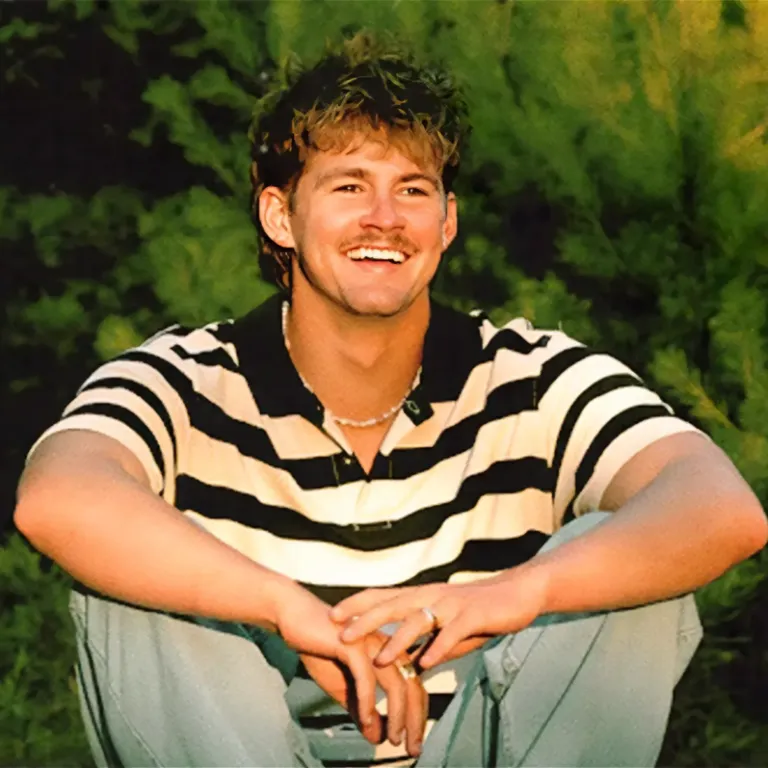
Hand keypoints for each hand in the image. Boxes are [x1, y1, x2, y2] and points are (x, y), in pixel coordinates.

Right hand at [272, 583, 426, 755]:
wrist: (294, 618)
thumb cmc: (320, 646)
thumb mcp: (344, 685)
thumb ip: (362, 708)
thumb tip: (377, 736)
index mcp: (389, 651)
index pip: (415, 685)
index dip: (418, 715)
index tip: (414, 741)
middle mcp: (386, 645)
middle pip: (413, 684)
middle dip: (415, 720)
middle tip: (413, 748)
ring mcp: (372, 642)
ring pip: (396, 682)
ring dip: (397, 714)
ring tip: (393, 738)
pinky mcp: (353, 643)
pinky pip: (366, 677)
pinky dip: (367, 702)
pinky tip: (364, 720)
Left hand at [331, 569, 548, 668]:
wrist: (516, 593)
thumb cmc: (477, 611)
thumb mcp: (446, 627)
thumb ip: (427, 643)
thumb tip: (408, 666)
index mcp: (422, 596)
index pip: (383, 596)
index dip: (358, 604)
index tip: (332, 614)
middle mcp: (432, 596)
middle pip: (393, 606)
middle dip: (365, 620)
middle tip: (341, 633)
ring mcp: (451, 605)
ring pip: (419, 621)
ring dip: (398, 641)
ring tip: (378, 659)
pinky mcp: (472, 616)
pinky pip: (453, 634)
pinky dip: (439, 648)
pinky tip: (426, 664)